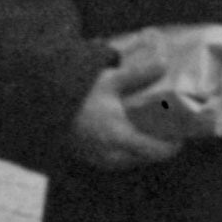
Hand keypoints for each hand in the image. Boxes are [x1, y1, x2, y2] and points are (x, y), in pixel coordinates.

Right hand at [68, 46, 183, 170]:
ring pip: (130, 160)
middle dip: (157, 145)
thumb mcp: (109, 79)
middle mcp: (112, 154)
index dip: (173, 145)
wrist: (40, 107)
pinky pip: (114, 159)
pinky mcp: (88, 158)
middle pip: (146, 157)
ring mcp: (99, 160)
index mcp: (121, 137)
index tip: (180, 133)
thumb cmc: (75, 93)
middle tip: (164, 127)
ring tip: (145, 128)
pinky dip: (123, 149)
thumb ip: (138, 73)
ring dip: (140, 147)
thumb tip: (164, 62)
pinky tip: (122, 132)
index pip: (158, 152)